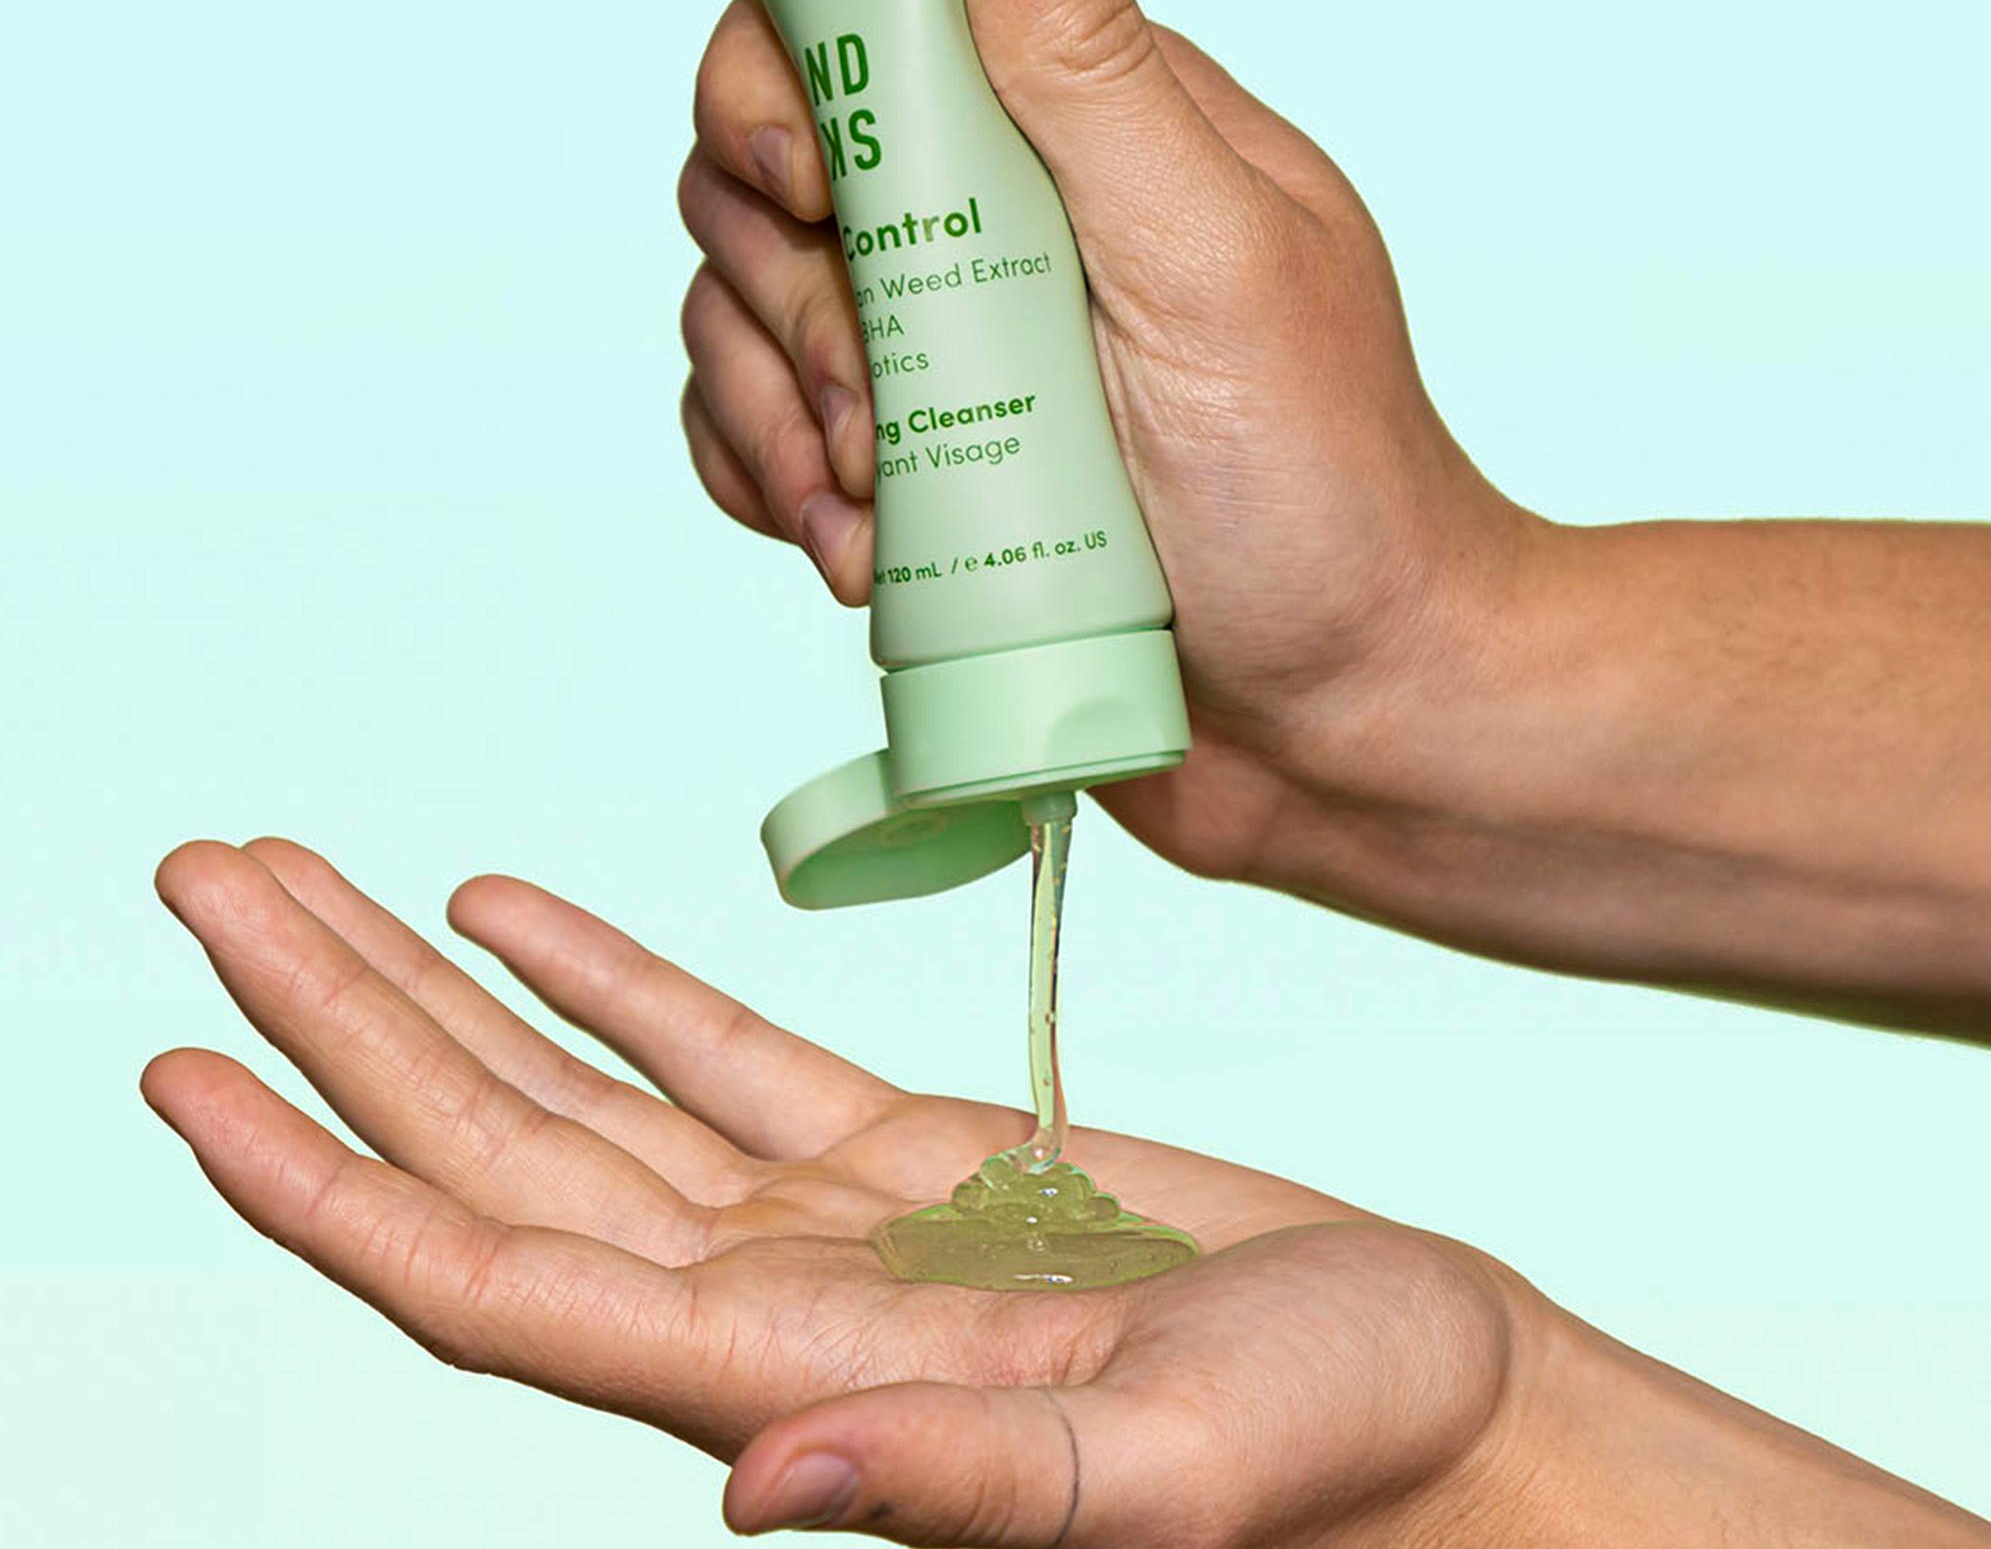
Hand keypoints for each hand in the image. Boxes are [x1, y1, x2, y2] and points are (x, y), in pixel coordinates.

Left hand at [143, 837, 1527, 1546]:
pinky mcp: (909, 1156)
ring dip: (430, 984)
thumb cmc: (1342, 1457)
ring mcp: (827, 1225)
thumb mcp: (1178, 1478)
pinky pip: (711, 1052)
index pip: (496, 1282)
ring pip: (573, 1090)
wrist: (1433, 1396)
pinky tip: (510, 909)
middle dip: (330, 1022)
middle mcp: (768, 1309)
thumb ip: (971, 1488)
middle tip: (200, 884)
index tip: (180, 1073)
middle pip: (490, 1152)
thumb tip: (752, 1487)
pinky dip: (603, 976)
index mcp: (796, 1385)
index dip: (324, 1185)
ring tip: (305, 880)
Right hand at [674, 0, 1523, 886]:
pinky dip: (769, 486)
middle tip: (876, 412)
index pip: (858, 26)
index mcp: (1076, 133)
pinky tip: (856, 553)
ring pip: (740, 314)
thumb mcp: (1216, 263)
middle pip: (766, 178)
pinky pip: (756, 439)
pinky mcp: (912, 474)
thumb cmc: (1323, 497)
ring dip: (774, 415)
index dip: (789, 90)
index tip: (816, 194)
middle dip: (788, 301)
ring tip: (878, 518)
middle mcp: (993, 227)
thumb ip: (1095, 69)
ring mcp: (943, 355)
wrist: (1345, 725)